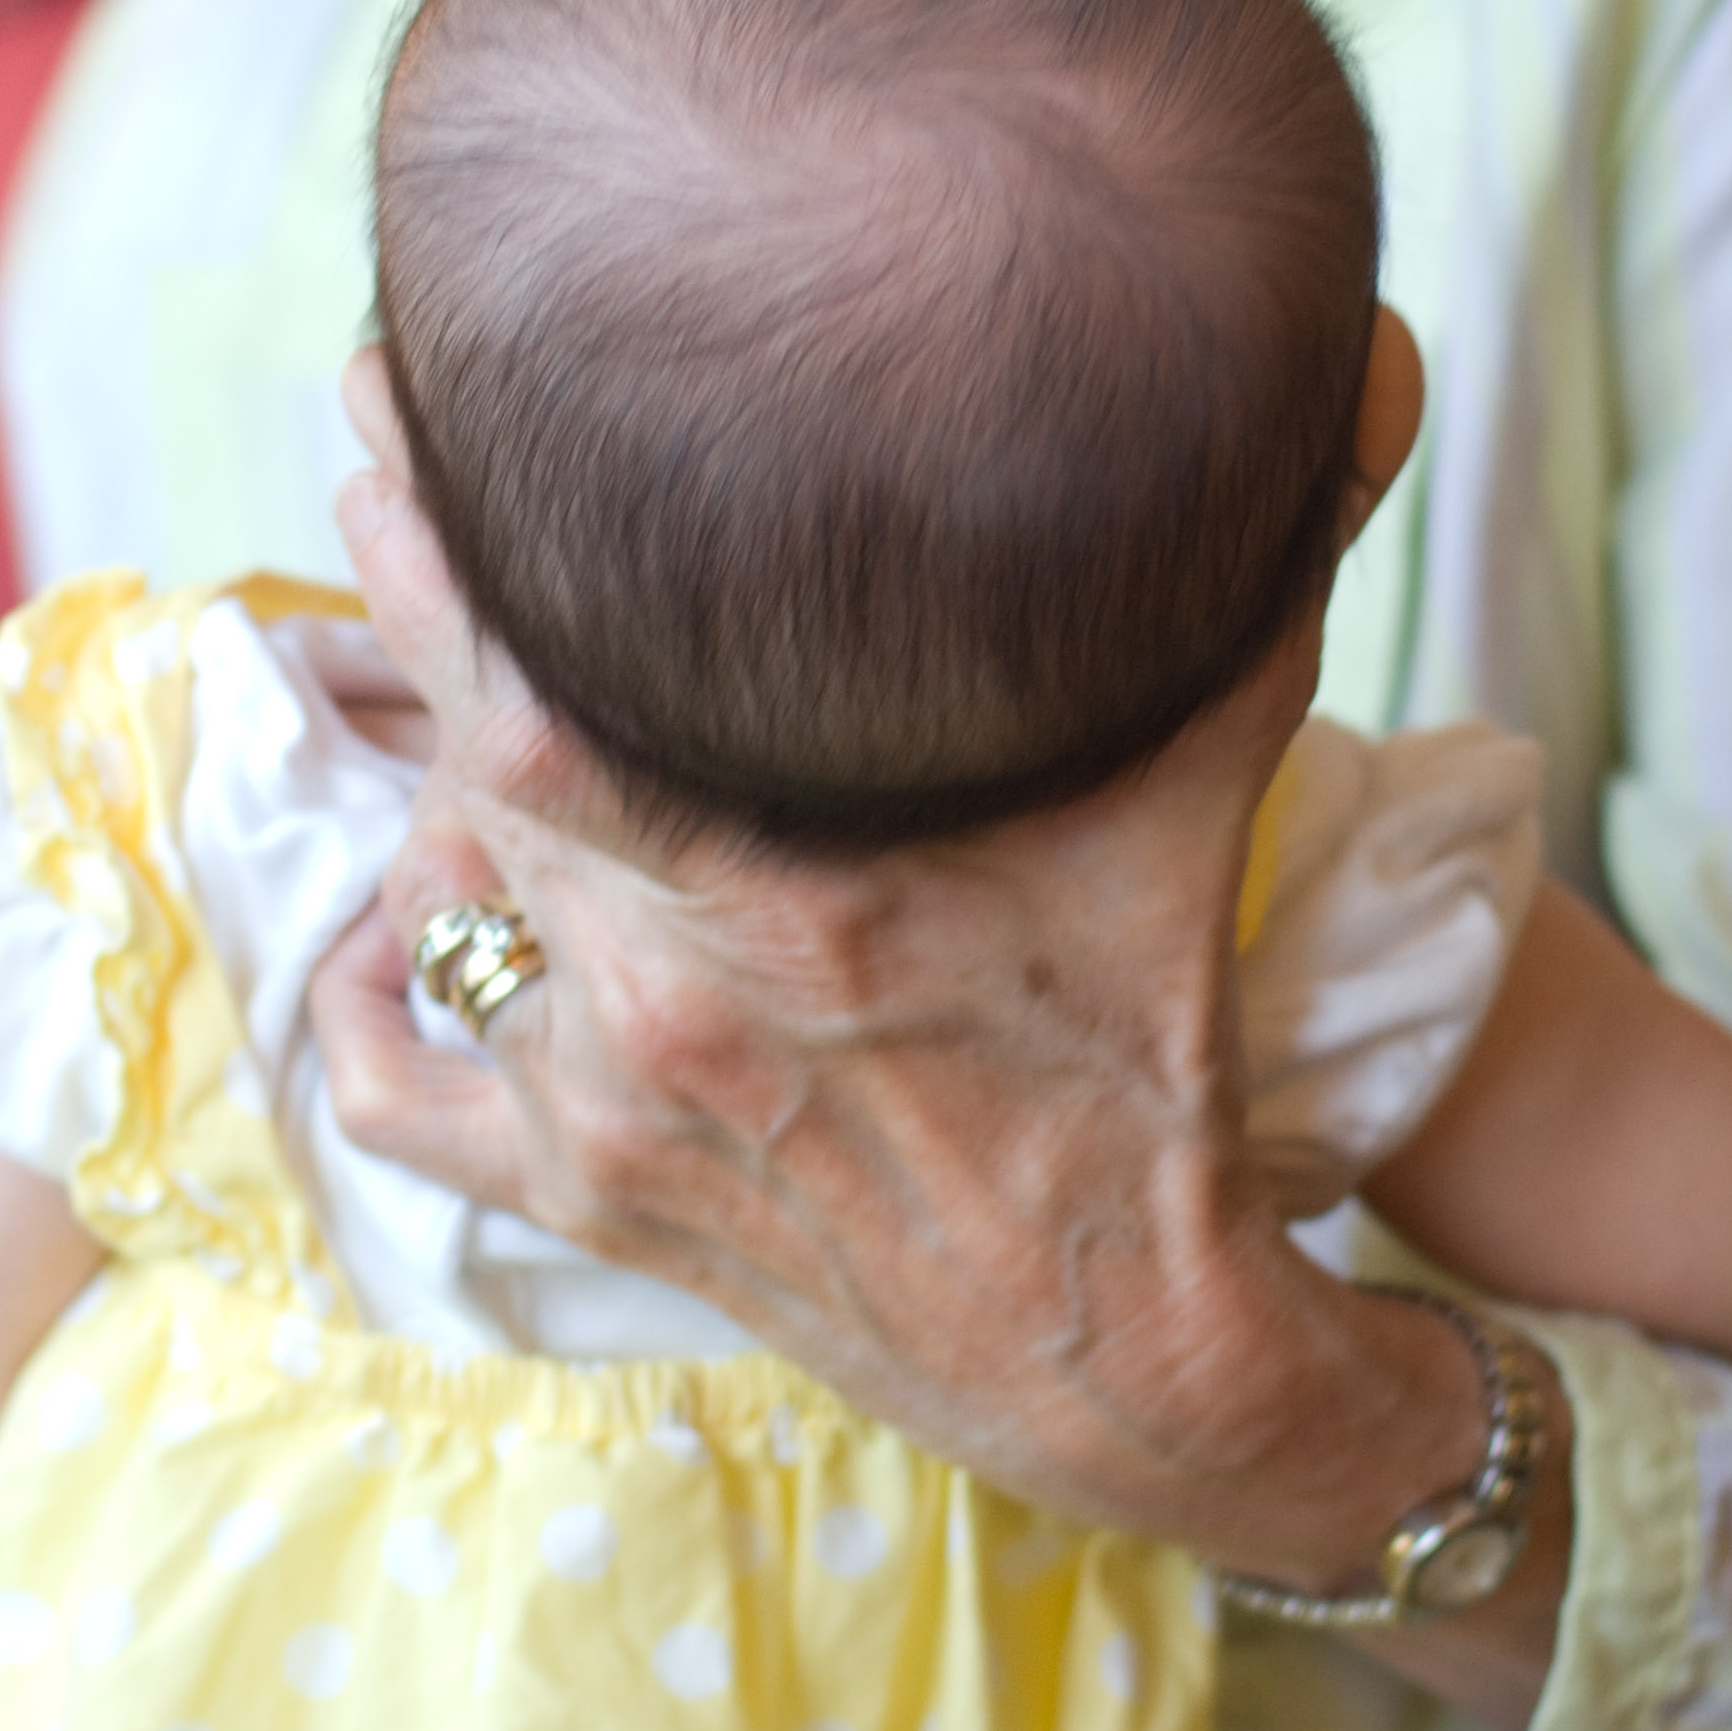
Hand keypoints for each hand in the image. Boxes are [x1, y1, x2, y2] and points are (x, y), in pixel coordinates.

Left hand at [319, 446, 1568, 1716]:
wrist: (1137, 1361)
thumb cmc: (1159, 1070)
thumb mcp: (1199, 810)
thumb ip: (1248, 589)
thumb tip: (1361, 369)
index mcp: (787, 897)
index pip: (525, 697)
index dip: (435, 547)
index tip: (396, 404)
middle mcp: (664, 1003)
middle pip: (459, 769)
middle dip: (416, 603)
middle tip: (388, 458)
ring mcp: (610, 1110)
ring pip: (437, 899)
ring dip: (426, 777)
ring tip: (434, 654)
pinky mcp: (589, 1199)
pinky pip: (398, 1088)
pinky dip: (370, 987)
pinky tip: (390, 906)